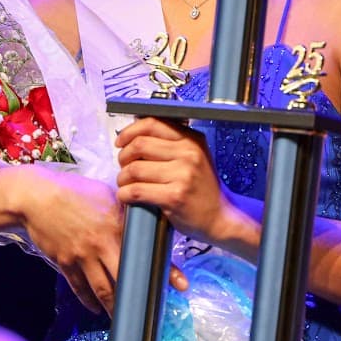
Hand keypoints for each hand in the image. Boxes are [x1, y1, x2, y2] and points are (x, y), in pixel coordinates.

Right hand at [14, 166, 188, 313]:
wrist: (37, 196)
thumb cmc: (75, 192)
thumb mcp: (106, 196)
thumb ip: (126, 213)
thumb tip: (146, 226)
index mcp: (117, 225)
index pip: (145, 252)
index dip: (164, 269)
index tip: (181, 285)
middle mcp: (101, 244)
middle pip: (125, 278)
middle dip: (138, 297)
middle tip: (151, 310)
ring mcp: (81, 255)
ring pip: (102, 289)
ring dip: (114, 306)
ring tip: (122, 317)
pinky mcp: (64, 262)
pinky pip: (79, 287)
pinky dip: (89, 300)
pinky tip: (96, 307)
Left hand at [115, 117, 250, 246]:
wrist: (220, 217)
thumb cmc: (202, 188)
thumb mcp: (194, 157)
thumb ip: (171, 143)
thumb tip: (135, 134)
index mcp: (192, 140)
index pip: (152, 124)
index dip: (130, 131)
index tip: (120, 142)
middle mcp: (189, 154)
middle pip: (139, 145)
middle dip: (123, 156)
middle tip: (123, 166)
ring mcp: (182, 175)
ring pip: (135, 169)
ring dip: (123, 178)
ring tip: (126, 184)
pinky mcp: (174, 197)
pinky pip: (137, 191)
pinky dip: (125, 194)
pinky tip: (127, 196)